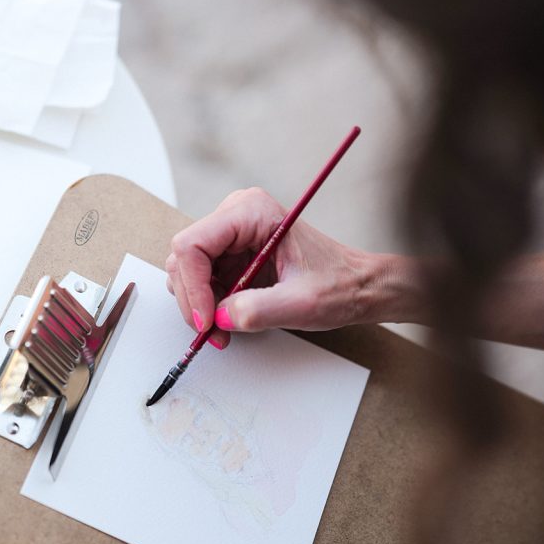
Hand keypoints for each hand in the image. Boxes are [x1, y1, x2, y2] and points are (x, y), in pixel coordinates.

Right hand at [165, 188, 382, 347]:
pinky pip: (202, 280)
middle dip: (194, 300)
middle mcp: (237, 216)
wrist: (358, 286)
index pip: (192, 244)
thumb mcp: (303, 303)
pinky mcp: (233, 255)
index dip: (192, 286)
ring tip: (223, 328)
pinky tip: (227, 320)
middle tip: (211, 331)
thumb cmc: (339, 285)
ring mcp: (232, 235)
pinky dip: (208, 305)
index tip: (206, 320)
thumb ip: (259, 310)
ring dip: (199, 305)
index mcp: (252, 211)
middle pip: (184, 258)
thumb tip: (220, 318)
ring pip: (188, 271)